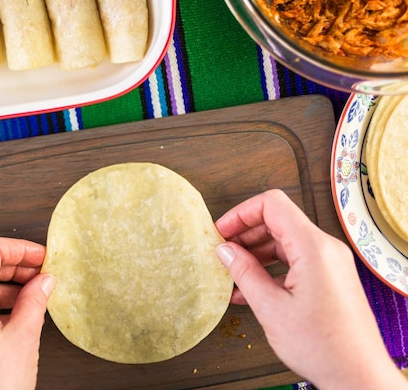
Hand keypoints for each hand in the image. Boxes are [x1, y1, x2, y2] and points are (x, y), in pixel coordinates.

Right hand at [214, 189, 406, 388]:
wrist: (357, 376)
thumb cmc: (323, 346)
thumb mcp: (271, 308)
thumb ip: (244, 273)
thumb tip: (225, 251)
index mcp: (313, 248)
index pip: (272, 205)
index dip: (241, 213)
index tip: (221, 230)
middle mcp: (325, 249)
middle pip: (277, 221)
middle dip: (245, 234)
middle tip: (221, 252)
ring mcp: (329, 263)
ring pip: (284, 242)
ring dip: (255, 253)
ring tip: (232, 273)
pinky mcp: (329, 278)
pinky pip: (295, 260)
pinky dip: (270, 268)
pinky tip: (250, 288)